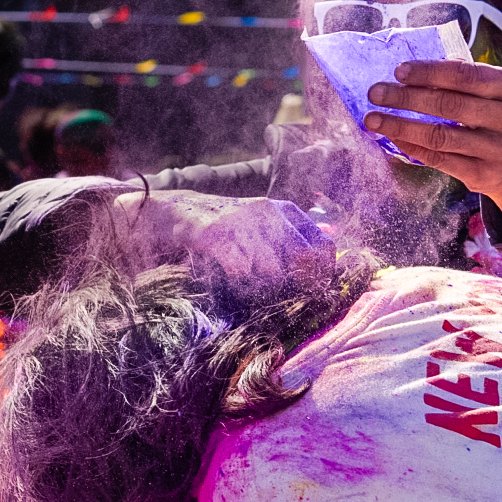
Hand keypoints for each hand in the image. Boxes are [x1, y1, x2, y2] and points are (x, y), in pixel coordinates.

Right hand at [110, 191, 336, 293]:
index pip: (321, 246)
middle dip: (290, 284)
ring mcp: (241, 221)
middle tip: (271, 292)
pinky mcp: (217, 234)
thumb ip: (292, 238)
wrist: (172, 212)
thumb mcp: (259, 225)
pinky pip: (241, 271)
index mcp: (281, 210)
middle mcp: (266, 211)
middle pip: (299, 263)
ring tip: (244, 284)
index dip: (321, 273)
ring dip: (259, 285)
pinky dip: (237, 281)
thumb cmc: (221, 227)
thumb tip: (328, 251)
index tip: (310, 290)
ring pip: (271, 271)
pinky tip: (229, 278)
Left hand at [363, 60, 501, 246]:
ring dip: (400, 125)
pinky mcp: (483, 174)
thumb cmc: (490, 117)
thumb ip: (458, 78)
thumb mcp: (487, 93)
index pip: (466, 75)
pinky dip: (410, 146)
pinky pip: (438, 158)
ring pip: (440, 135)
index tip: (398, 70)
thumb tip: (409, 70)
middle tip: (375, 92)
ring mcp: (499, 149)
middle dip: (407, 98)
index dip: (430, 72)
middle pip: (450, 105)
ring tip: (372, 119)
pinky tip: (391, 136)